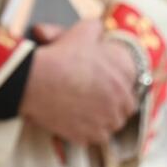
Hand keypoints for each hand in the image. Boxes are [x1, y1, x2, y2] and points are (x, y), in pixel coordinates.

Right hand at [19, 19, 136, 144]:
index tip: (104, 83)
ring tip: (84, 111)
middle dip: (112, 104)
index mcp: (125, 74)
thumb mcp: (82, 30)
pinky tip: (75, 120)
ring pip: (111, 125)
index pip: (131, 85)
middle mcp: (122, 100)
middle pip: (124, 108)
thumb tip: (99, 28)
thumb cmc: (60, 54)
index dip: (117, 84)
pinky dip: (87, 131)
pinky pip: (94, 138)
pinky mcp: (89, 136)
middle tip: (95, 99)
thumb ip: (96, 28)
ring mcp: (106, 121)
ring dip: (102, 120)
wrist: (36, 79)